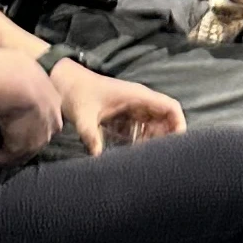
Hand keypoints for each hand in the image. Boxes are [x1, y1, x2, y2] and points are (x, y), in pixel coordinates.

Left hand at [54, 60, 185, 154]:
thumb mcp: (83, 116)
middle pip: (165, 120)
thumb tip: (98, 159)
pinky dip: (138, 142)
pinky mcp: (123, 116)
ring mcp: (132, 108)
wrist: (62, 82)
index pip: (171, 107)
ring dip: (151, 143)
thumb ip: (91, 136)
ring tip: (143, 160)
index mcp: (138, 96)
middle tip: (157, 159)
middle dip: (165, 139)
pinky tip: (130, 155)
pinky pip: (139, 130)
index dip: (179, 125)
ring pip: (153, 127)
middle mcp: (139, 101)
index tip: (177, 146)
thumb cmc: (75, 93)